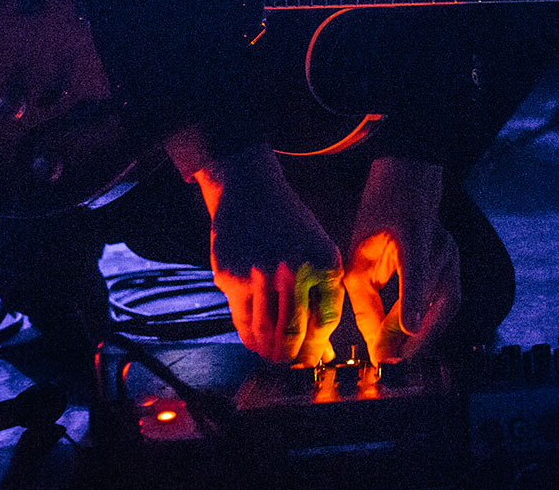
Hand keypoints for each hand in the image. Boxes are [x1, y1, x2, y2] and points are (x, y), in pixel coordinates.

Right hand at [194, 144, 343, 364]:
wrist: (251, 193)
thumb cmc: (291, 228)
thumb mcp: (319, 252)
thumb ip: (323, 297)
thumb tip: (323, 351)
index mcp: (324, 263)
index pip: (326, 321)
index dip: (318, 347)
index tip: (312, 360)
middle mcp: (294, 270)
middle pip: (294, 333)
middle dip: (292, 357)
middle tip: (288, 365)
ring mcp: (260, 275)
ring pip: (265, 331)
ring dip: (268, 351)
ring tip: (270, 356)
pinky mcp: (231, 277)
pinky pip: (241, 319)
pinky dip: (248, 336)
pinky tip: (253, 340)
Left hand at [343, 156, 459, 364]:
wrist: (408, 185)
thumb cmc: (379, 217)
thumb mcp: (360, 255)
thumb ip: (366, 300)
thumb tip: (375, 341)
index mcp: (413, 233)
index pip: (416, 268)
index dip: (415, 300)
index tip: (410, 331)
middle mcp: (440, 245)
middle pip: (438, 298)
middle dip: (416, 336)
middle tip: (391, 360)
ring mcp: (453, 255)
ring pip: (447, 306)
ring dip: (427, 335)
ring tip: (400, 355)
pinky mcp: (456, 266)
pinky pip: (447, 302)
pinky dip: (431, 322)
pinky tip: (411, 338)